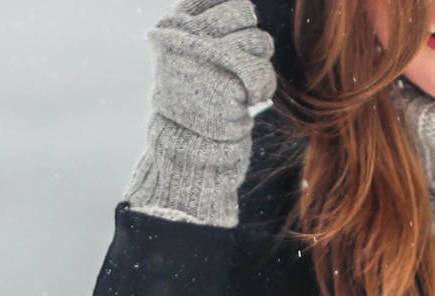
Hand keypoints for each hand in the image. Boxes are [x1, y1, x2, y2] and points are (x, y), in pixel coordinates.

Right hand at [122, 0, 276, 225]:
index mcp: (171, 26)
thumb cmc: (190, 96)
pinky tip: (247, 98)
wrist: (183, 142)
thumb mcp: (186, 53)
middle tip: (242, 61)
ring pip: (259, 40)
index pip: (220, 1)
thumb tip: (243, 7)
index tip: (228, 39)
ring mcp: (205, 59)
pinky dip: (263, 87)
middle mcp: (184, 37)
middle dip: (252, 38)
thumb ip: (206, 26)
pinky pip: (263, 73)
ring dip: (261, 63)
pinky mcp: (226, 84)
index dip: (235, 17)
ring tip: (242, 83)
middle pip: (244, 13)